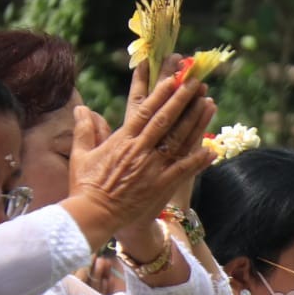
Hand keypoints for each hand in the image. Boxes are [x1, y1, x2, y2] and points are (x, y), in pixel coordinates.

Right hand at [65, 68, 215, 247]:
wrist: (94, 214)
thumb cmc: (86, 185)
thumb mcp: (82, 153)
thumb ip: (86, 129)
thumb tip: (81, 108)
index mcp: (122, 140)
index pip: (144, 112)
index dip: (160, 95)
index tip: (172, 80)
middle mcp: (140, 150)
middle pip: (165, 120)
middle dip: (182, 100)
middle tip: (195, 82)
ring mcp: (153, 168)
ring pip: (178, 140)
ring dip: (196, 122)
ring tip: (209, 104)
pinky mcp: (162, 185)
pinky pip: (184, 170)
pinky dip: (198, 160)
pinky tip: (212, 149)